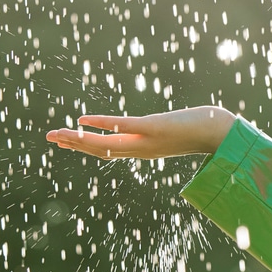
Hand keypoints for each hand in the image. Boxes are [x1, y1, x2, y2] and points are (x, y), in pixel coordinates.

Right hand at [45, 106, 235, 159]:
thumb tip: (153, 128)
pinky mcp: (155, 128)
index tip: (64, 141)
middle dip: (73, 144)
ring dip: (79, 139)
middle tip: (48, 137)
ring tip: (57, 133)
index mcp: (144, 150)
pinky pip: (124, 126)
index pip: (108, 151)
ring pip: (107, 143)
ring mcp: (147, 140)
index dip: (84, 147)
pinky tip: (83, 119)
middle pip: (101, 150)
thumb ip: (160, 132)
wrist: (224, 132)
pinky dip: (102, 123)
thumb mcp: (174, 132)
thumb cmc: (202, 129)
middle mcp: (143, 149)